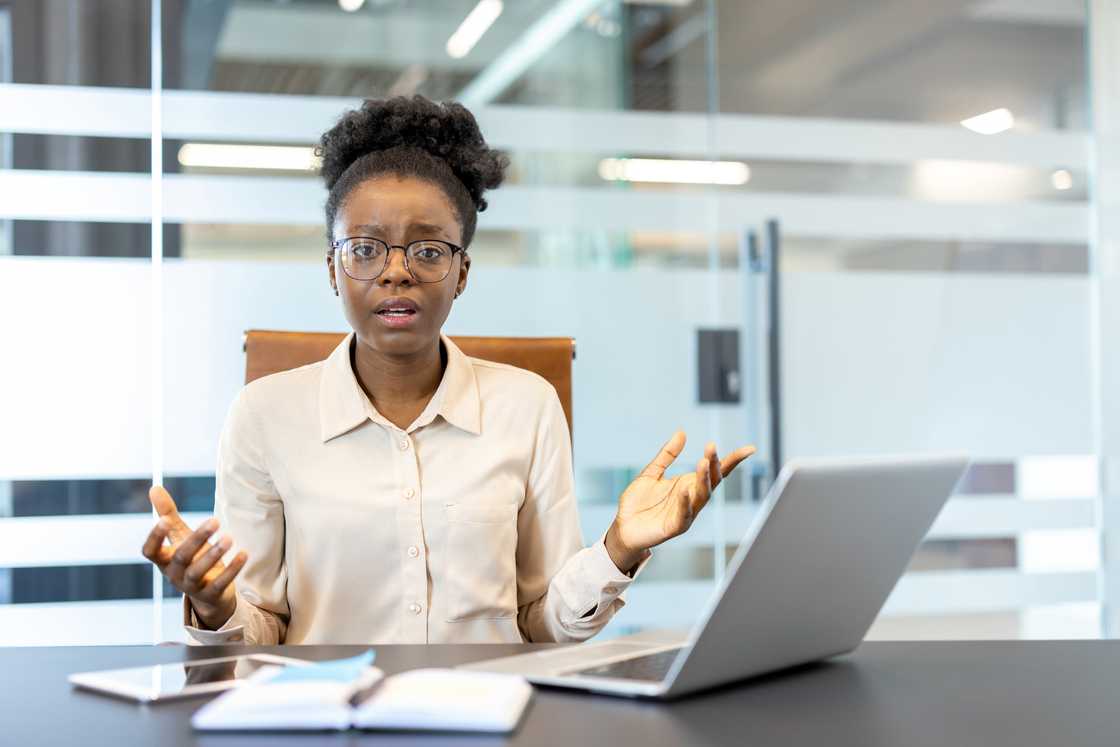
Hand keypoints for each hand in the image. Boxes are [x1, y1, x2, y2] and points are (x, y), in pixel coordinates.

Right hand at [140, 486, 247, 629]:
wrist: (208, 594)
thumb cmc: (191, 558)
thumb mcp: (179, 536)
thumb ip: (168, 514)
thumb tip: (154, 487)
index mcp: (164, 560)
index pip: (150, 551)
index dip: (155, 537)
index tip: (165, 520)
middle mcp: (174, 574)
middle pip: (181, 557)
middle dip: (197, 538)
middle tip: (215, 520)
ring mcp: (191, 587)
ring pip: (198, 571)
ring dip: (214, 554)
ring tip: (229, 538)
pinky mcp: (211, 595)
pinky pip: (220, 583)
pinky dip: (232, 569)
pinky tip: (244, 553)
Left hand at [605, 432, 755, 571]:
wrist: (623, 526)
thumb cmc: (639, 502)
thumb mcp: (652, 472)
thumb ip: (667, 455)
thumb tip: (681, 432)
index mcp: (689, 484)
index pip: (716, 471)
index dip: (733, 460)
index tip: (750, 449)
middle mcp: (692, 498)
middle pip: (712, 480)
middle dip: (714, 464)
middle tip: (711, 446)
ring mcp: (685, 513)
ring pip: (702, 496)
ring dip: (703, 479)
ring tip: (703, 462)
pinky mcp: (674, 526)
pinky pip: (683, 514)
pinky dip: (685, 503)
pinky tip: (685, 490)